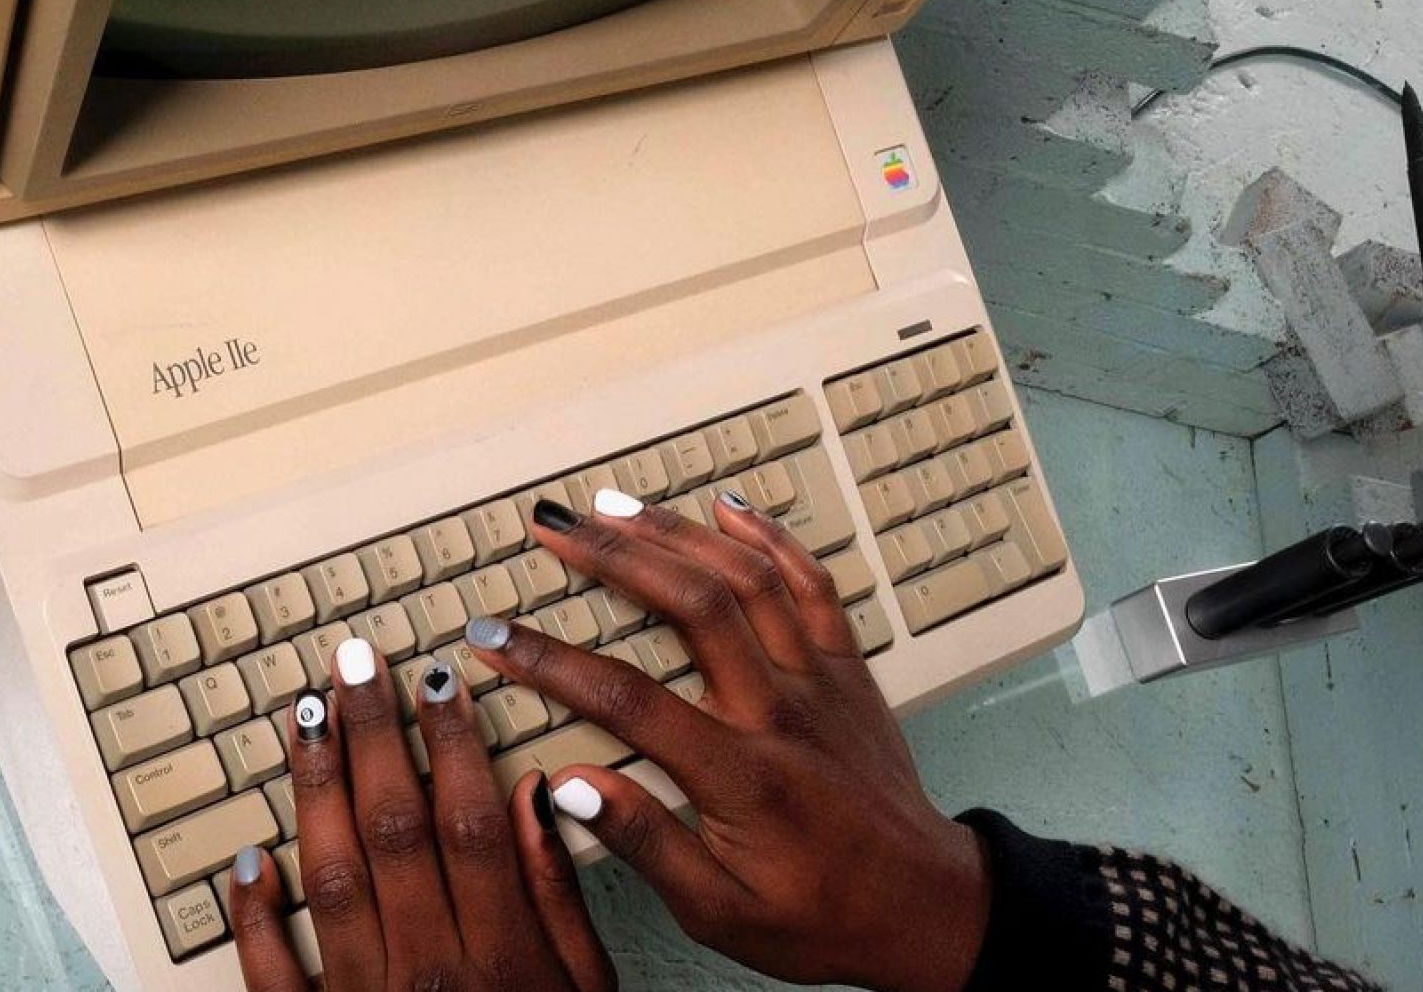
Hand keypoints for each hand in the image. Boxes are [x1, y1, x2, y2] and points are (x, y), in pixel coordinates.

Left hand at [229, 638, 616, 991]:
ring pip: (329, 878)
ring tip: (303, 720)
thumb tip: (536, 796)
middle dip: (371, 736)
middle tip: (352, 664)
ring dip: (314, 791)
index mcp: (502, 959)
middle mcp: (429, 973)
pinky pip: (270, 977)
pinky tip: (245, 859)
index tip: (435, 679)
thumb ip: (558, 898)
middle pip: (394, 830)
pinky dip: (251, 917)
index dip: (451, 742)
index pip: (471, 822)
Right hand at [471, 490, 989, 991]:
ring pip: (748, 579)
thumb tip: (570, 787)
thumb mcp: (719, 912)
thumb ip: (645, 842)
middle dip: (612, 556)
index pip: (626, 698)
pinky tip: (729, 509)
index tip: (496, 637)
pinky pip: (813, 587)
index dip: (549, 660)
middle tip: (554, 528)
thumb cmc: (823, 917)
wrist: (926, 910)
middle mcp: (780, 713)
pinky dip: (772, 539)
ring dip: (676, 533)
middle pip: (690, 604)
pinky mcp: (849, 672)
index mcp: (740, 775)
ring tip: (614, 506)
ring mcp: (820, 683)